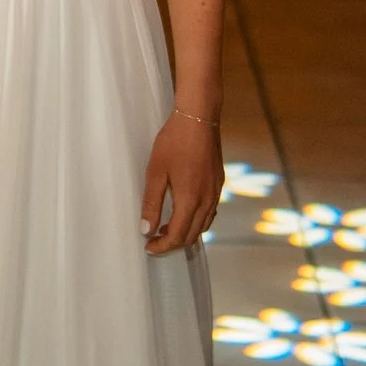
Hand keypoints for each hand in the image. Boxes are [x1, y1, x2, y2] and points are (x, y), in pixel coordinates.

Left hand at [141, 110, 220, 255]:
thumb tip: (146, 229)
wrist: (198, 118)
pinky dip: (197, 221)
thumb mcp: (155, 172)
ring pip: (203, 225)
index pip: (177, 236)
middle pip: (192, 235)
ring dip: (185, 232)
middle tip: (154, 240)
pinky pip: (210, 212)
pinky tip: (184, 212)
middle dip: (173, 243)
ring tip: (165, 228)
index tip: (148, 247)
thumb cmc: (174, 142)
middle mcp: (207, 201)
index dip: (162, 246)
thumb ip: (151, 203)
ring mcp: (216, 193)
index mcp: (190, 200)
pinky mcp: (219, 183)